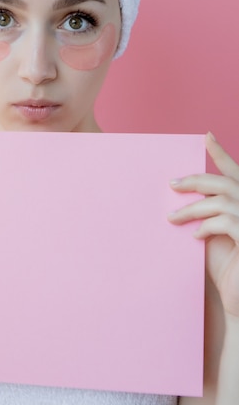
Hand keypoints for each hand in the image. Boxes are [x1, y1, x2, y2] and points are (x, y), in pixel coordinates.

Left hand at [168, 132, 238, 316]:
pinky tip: (195, 236)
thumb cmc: (229, 268)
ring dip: (192, 208)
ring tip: (171, 218)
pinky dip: (206, 226)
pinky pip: (225, 222)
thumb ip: (208, 215)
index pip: (234, 172)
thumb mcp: (215, 235)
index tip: (206, 136)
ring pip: (220, 201)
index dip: (220, 153)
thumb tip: (182, 202)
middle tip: (171, 184)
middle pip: (223, 182)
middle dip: (195, 180)